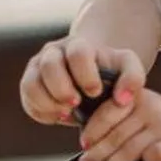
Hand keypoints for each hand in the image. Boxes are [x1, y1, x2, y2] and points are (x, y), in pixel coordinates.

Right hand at [19, 37, 146, 125]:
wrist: (92, 76)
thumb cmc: (110, 72)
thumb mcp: (128, 69)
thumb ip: (133, 78)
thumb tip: (123, 99)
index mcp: (78, 45)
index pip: (77, 53)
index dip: (85, 74)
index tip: (95, 92)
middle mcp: (53, 52)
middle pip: (49, 65)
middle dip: (62, 89)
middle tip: (75, 104)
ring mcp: (37, 67)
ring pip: (30, 82)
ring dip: (48, 102)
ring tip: (66, 113)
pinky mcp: (29, 85)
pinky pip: (26, 99)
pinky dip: (41, 111)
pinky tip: (59, 116)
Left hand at [78, 89, 160, 160]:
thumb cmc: (158, 122)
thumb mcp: (138, 108)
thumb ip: (115, 117)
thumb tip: (85, 141)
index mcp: (137, 97)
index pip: (108, 113)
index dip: (93, 131)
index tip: (84, 145)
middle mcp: (152, 109)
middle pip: (117, 135)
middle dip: (98, 153)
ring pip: (132, 149)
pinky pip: (159, 154)